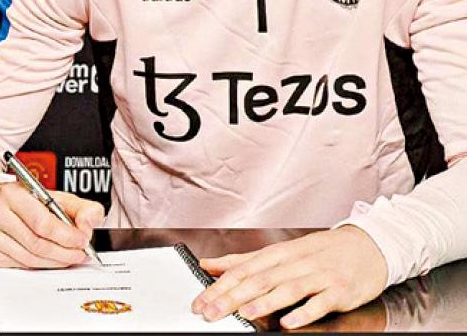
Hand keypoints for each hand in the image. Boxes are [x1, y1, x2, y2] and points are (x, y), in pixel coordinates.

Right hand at [0, 182, 103, 268]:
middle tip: (79, 254)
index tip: (82, 241)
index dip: (66, 236)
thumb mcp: (54, 196)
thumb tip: (89, 224)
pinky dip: (36, 266)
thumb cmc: (24, 201)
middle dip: (63, 253)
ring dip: (53, 262)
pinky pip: (16, 266)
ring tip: (66, 257)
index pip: (41, 222)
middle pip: (36, 244)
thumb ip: (81, 207)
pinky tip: (45, 259)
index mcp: (12, 193)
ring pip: (27, 259)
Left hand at [192, 225, 387, 328]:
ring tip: (245, 313)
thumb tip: (208, 264)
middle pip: (259, 279)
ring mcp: (318, 276)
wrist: (368, 246)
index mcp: (278, 253)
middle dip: (232, 296)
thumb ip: (243, 260)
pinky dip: (303, 312)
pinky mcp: (339, 290)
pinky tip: (289, 322)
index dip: (219, 286)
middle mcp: (295, 262)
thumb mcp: (280, 251)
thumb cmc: (321, 251)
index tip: (200, 302)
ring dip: (265, 301)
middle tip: (211, 312)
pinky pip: (320, 302)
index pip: (242, 269)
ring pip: (287, 288)